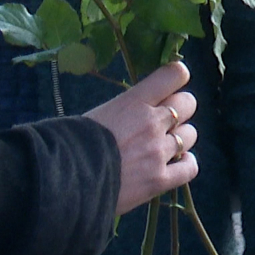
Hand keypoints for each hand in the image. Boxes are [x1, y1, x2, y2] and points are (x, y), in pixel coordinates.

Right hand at [83, 62, 198, 213]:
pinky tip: (177, 164)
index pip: (174, 75)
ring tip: (165, 146)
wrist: (64, 179)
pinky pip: (190, 167)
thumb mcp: (97, 114)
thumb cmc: (70, 143)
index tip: (170, 84)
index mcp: (134, 102)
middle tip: (165, 120)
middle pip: (188, 103)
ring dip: (180, 138)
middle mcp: (152, 123)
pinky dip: (186, 164)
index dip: (177, 77)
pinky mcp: (160, 180)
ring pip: (190, 135)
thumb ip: (124, 110)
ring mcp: (158, 152)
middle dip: (179, 109)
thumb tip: (130, 114)